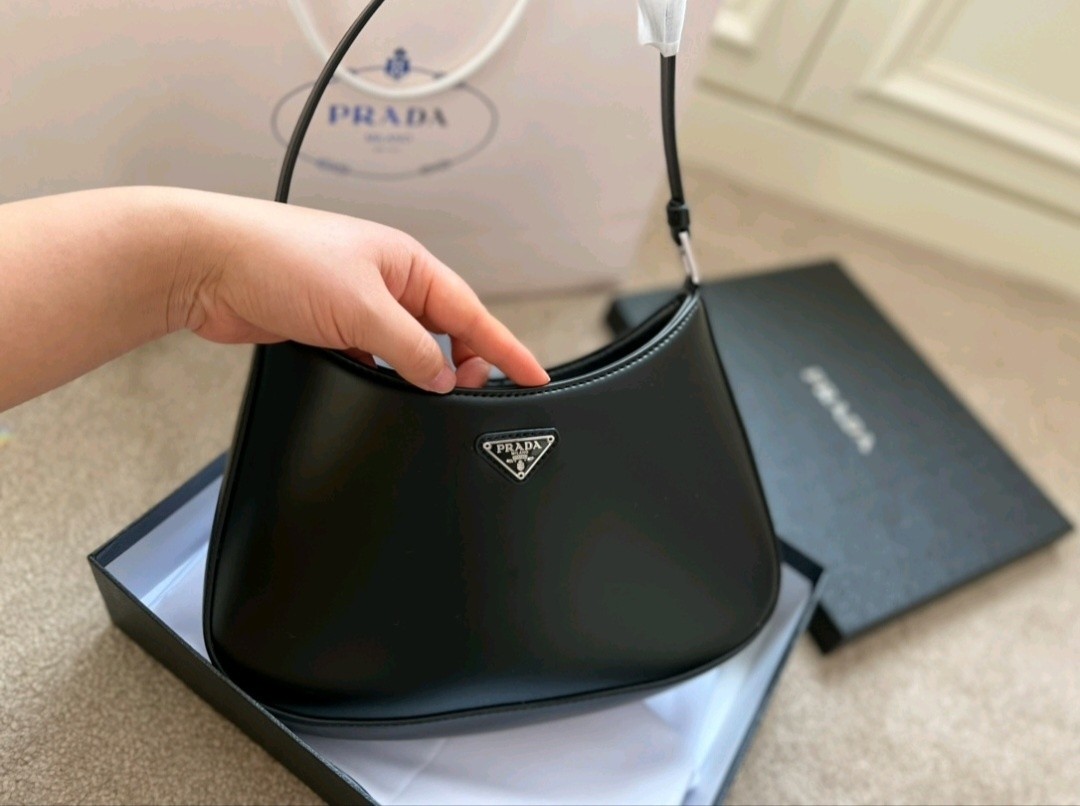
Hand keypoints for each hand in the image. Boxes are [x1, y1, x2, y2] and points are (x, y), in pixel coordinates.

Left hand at [175, 192, 548, 391]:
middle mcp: (386, 282)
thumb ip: (409, 347)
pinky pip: (372, 358)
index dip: (505, 348)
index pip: (471, 311)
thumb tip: (441, 376)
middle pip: (444, 331)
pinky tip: (383, 392)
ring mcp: (356, 305)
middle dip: (464, 363)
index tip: (534, 375)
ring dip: (420, 372)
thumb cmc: (280, 258)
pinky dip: (383, 376)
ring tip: (432, 398)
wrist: (208, 265)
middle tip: (474, 395)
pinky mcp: (327, 327)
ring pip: (407, 348)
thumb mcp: (362, 307)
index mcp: (407, 263)